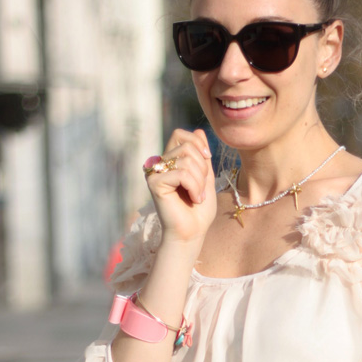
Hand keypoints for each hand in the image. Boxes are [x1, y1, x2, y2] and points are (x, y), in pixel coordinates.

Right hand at [145, 128, 216, 245]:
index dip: (197, 143)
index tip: (207, 159)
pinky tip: (194, 199)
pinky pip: (182, 174)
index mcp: (170, 160)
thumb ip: (201, 155)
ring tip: (197, 196)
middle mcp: (159, 164)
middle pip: (186, 146)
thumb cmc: (199, 209)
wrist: (192, 232)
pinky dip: (194, 187)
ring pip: (186, 160)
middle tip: (201, 188)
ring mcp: (154, 173)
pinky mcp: (154, 183)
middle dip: (202, 167)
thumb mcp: (205, 176)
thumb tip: (198, 129)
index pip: (181, 134)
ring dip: (199, 181)